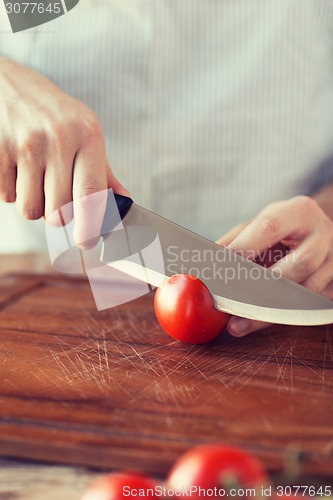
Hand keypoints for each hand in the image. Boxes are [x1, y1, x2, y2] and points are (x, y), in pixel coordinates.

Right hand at [0, 56, 128, 245]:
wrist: (4, 83)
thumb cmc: (51, 112)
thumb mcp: (84, 131)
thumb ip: (103, 171)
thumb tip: (123, 202)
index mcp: (87, 135)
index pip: (91, 194)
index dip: (90, 226)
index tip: (87, 242)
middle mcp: (58, 138)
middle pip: (58, 212)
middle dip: (56, 213)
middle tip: (54, 191)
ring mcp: (25, 144)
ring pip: (31, 209)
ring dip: (33, 203)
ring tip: (33, 175)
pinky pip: (6, 196)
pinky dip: (11, 190)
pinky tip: (14, 165)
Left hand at [216, 196, 332, 335]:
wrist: (315, 229)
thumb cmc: (281, 227)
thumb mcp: (257, 224)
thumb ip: (233, 241)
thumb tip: (203, 263)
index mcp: (299, 212)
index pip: (270, 228)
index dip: (245, 247)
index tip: (219, 266)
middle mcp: (322, 235)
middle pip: (300, 264)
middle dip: (264, 286)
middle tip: (233, 303)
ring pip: (307, 291)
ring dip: (270, 312)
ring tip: (238, 323)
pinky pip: (308, 305)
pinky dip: (280, 317)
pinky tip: (256, 323)